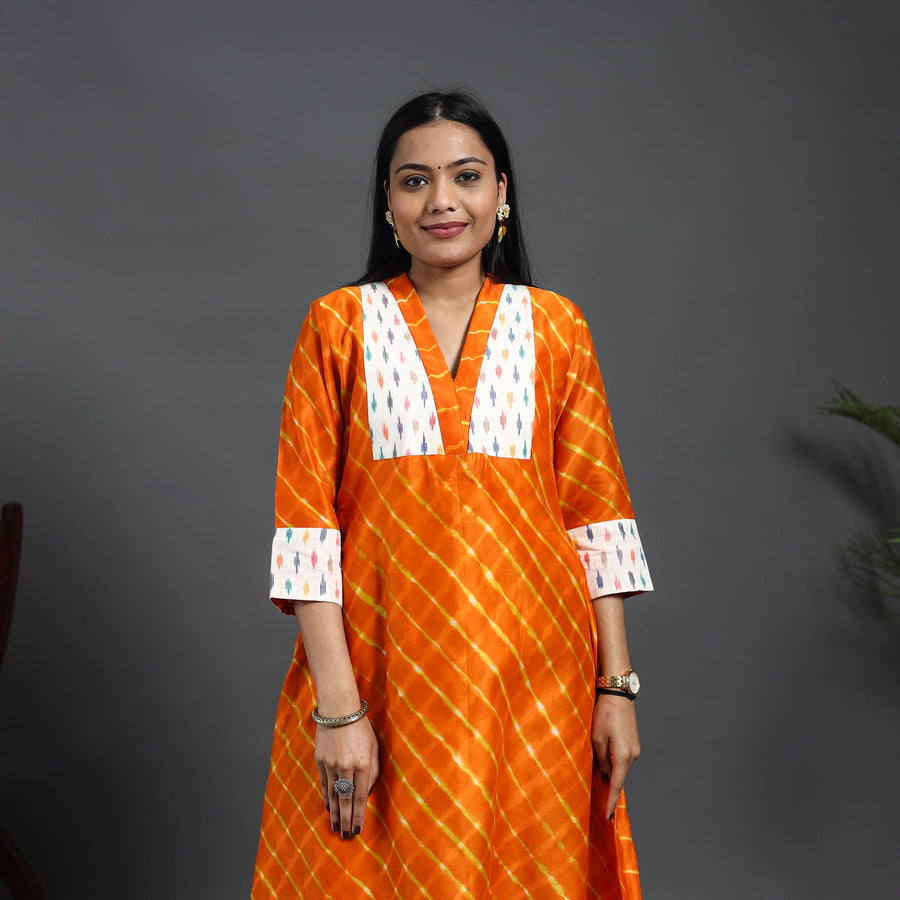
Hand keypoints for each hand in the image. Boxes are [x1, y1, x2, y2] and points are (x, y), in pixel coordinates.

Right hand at [315, 716, 379, 838]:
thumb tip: (368, 793)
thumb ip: (374, 771)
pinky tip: (329, 808)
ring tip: (335, 827)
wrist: (338, 709)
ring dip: (334, 814)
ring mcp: (331, 764)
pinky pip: (324, 784)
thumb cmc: (361, 727)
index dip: (359, 815)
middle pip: (345, 801)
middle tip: (345, 836)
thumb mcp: (375, 747)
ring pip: (332, 795)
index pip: (360, 797)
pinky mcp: (320, 760)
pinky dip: (326, 798)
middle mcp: (346, 767)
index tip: (358, 829)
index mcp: (363, 764)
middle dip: (346, 820)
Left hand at [591, 693, 639, 820]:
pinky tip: (606, 767)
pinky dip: (615, 765)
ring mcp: (635, 749)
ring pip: (621, 768)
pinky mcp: (633, 743)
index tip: (608, 817)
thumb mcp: (597, 737)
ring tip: (600, 787)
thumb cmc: (605, 713)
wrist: (618, 693)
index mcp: (623, 755)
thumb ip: (601, 759)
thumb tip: (605, 776)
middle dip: (610, 791)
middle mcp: (633, 755)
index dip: (611, 802)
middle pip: (620, 778)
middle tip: (601, 808)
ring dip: (612, 776)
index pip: (616, 785)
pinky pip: (623, 760)